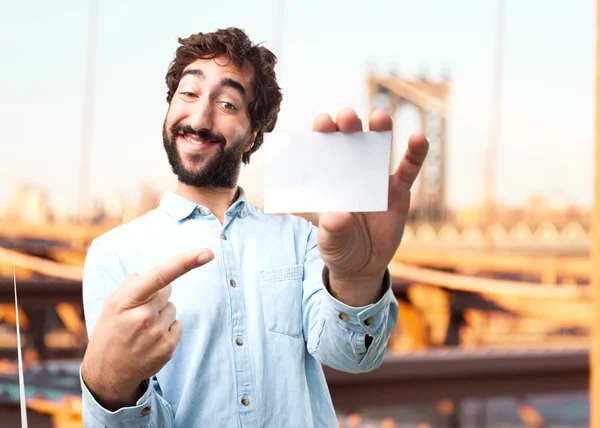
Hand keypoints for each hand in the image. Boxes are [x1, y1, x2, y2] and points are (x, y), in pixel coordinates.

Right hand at [81, 248, 214, 409]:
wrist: (106, 372)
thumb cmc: (111, 330)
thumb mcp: (112, 302)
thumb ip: (133, 284)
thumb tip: (159, 277)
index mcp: (127, 300)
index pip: (161, 275)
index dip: (186, 262)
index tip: (208, 253)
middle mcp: (143, 316)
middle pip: (167, 290)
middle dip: (156, 297)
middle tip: (137, 314)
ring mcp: (157, 334)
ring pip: (172, 308)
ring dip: (161, 315)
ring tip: (141, 330)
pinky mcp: (168, 348)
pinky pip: (177, 325)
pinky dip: (167, 329)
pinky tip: (150, 341)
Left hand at [314, 108, 427, 305]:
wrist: (363, 266)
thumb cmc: (339, 248)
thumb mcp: (331, 243)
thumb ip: (332, 231)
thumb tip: (336, 218)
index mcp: (327, 179)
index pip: (322, 150)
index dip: (322, 133)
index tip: (323, 122)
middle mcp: (350, 172)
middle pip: (349, 141)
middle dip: (348, 125)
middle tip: (347, 117)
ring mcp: (375, 178)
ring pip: (378, 148)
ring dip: (379, 130)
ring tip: (380, 118)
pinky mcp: (398, 190)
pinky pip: (409, 168)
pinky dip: (415, 153)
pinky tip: (418, 138)